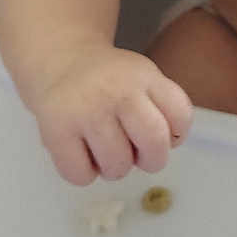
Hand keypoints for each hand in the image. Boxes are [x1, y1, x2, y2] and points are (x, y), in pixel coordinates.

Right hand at [31, 46, 192, 185]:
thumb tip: (166, 146)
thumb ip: (162, 106)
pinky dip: (85, 174)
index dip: (178, 135)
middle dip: (153, 161)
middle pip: (154, 142)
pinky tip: (83, 154)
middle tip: (140, 156)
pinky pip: (81, 175)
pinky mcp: (56, 130)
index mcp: (145, 77)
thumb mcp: (144, 78)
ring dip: (116, 169)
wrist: (61, 61)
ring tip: (107, 151)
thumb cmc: (110, 81)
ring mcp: (86, 111)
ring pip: (117, 166)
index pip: (180, 114)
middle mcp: (118, 91)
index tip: (165, 136)